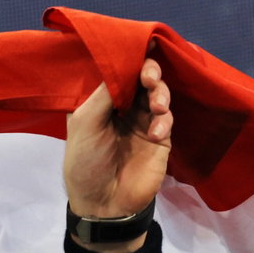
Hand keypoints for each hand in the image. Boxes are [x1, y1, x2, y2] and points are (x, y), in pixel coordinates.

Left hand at [62, 57, 172, 252]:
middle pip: (141, 79)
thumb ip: (104, 94)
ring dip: (160, 94)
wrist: (105, 205)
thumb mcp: (85, 125)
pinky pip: (167, 119)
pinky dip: (164, 121)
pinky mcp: (160, 138)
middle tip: (150, 76)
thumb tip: (123, 62)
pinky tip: (157, 132)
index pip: (116, 73)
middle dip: (149, 72)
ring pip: (158, 94)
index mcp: (99, 103)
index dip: (127, 59)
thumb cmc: (86, 163)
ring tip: (157, 106)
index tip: (140, 47)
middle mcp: (121, 109)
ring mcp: (142, 122)